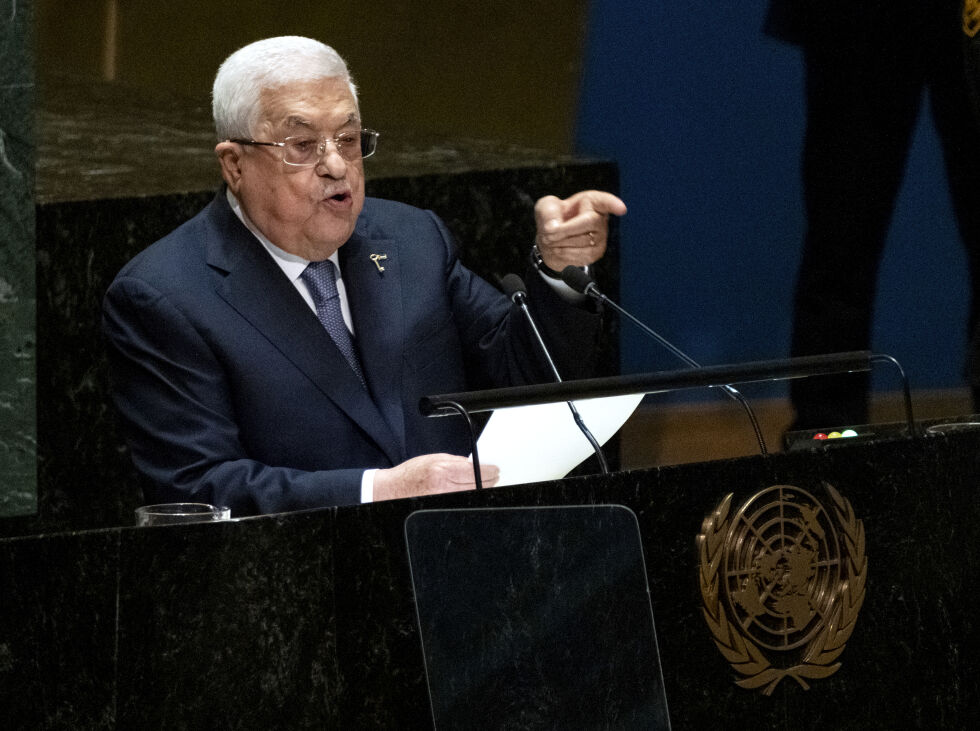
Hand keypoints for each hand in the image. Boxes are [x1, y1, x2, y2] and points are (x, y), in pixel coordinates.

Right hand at [373, 453, 499, 500]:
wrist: (393, 490)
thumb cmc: (411, 474)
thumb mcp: (433, 459)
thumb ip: (455, 461)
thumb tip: (474, 464)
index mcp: (442, 471)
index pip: (475, 471)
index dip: (489, 471)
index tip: (495, 470)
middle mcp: (443, 488)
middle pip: (477, 486)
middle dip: (489, 480)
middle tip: (494, 476)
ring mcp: (443, 500)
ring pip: (472, 495)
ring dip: (481, 489)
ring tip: (485, 483)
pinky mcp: (441, 508)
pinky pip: (463, 503)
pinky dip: (470, 496)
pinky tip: (472, 491)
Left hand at [534, 190, 626, 271]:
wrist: (551, 239)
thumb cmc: (553, 218)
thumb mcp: (546, 207)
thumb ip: (548, 213)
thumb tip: (554, 228)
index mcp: (591, 201)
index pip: (605, 201)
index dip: (613, 204)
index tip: (620, 208)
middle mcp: (600, 218)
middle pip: (589, 222)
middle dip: (565, 228)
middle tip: (548, 232)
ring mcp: (601, 237)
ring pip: (582, 241)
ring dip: (559, 243)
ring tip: (552, 239)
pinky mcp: (596, 254)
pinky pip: (579, 256)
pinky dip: (562, 254)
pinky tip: (559, 248)